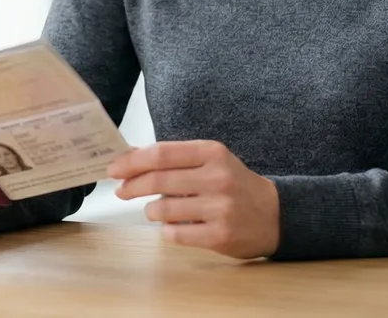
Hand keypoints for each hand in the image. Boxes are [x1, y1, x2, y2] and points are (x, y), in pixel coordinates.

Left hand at [109, 140, 280, 258]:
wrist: (273, 214)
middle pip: (158, 180)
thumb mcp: (210, 161)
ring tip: (155, 210)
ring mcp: (220, 208)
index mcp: (212, 153)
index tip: (114, 169)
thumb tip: (129, 156)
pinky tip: (173, 226)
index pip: (162, 154)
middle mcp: (217, 178)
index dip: (132, 162)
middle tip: (122, 191)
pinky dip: (167, 231)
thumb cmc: (233, 184)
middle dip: (132, 186)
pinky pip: (175, 234)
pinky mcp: (220, 235)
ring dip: (151, 211)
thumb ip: (173, 158)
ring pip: (163, 210)